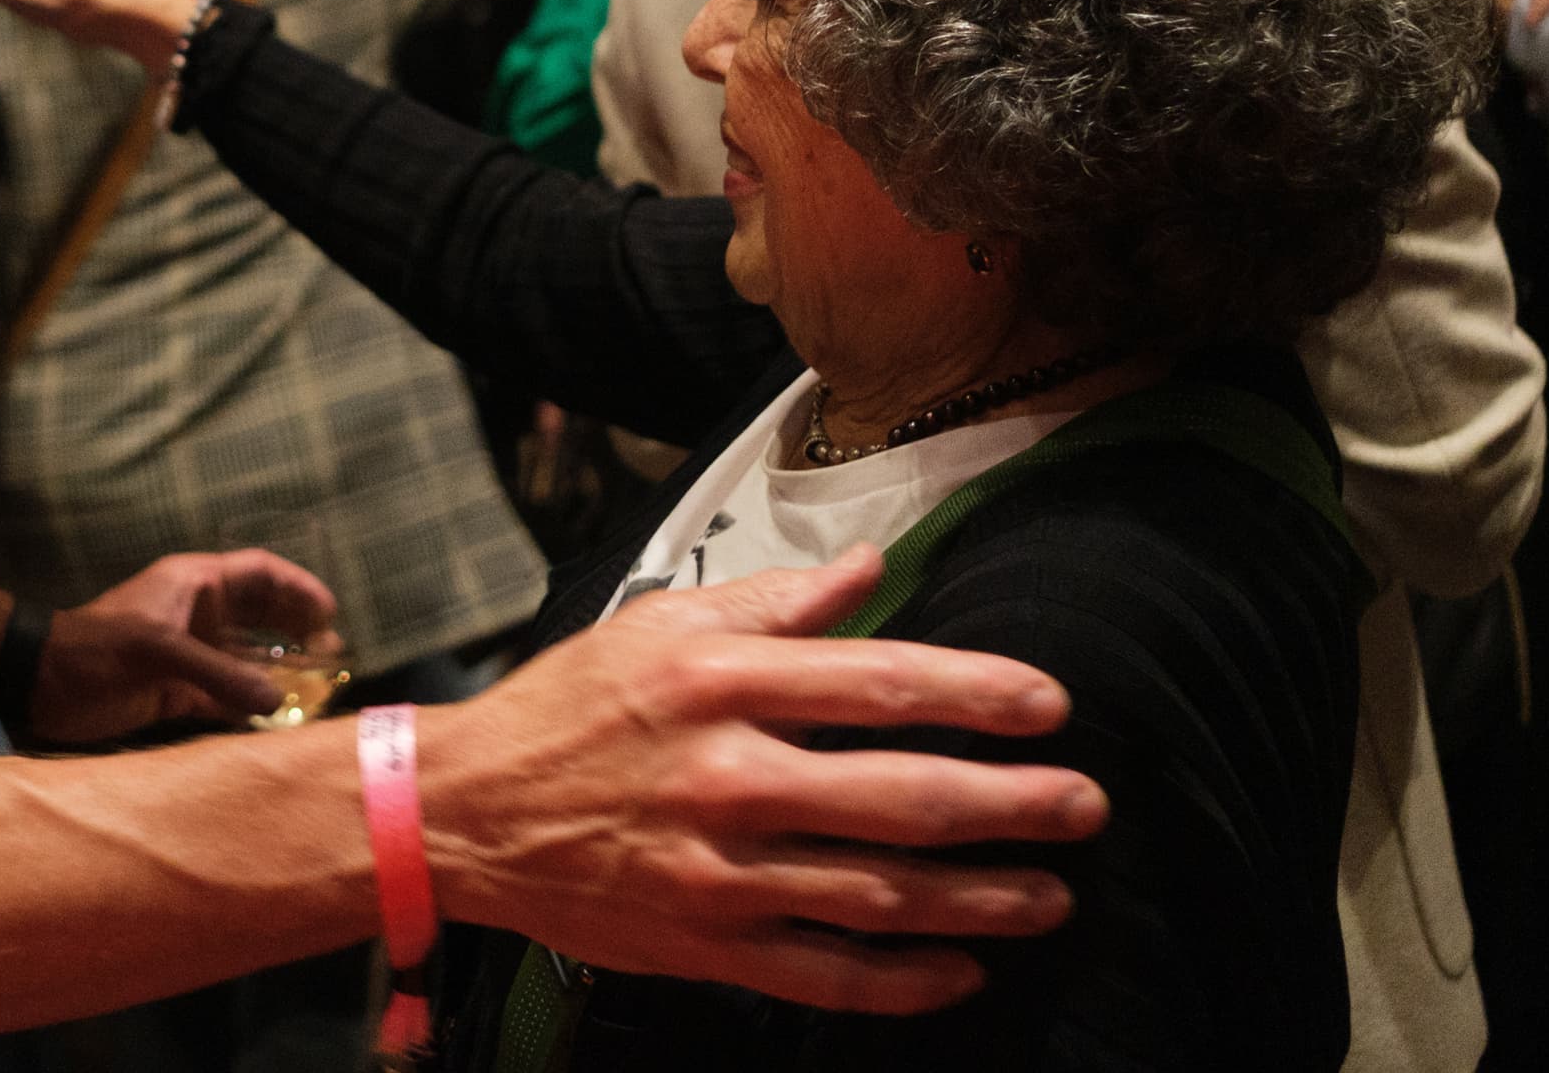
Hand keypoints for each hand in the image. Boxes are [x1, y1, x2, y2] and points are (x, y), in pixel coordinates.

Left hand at [24, 550, 336, 745]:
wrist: (39, 684)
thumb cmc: (94, 650)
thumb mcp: (156, 651)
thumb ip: (217, 674)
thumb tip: (276, 700)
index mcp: (193, 584)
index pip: (258, 573)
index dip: (297, 587)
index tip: (329, 611)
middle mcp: (198, 615)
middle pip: (262, 613)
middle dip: (298, 630)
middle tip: (334, 653)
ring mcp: (190, 654)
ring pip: (249, 657)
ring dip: (281, 671)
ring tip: (319, 687)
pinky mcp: (178, 691)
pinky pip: (228, 694)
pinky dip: (252, 704)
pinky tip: (278, 717)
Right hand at [426, 544, 1106, 1015]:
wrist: (463, 812)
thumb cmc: (564, 710)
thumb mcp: (658, 626)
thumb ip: (774, 603)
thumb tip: (871, 568)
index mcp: (719, 683)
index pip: (880, 679)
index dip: (979, 693)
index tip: (1050, 704)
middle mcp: (726, 776)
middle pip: (902, 795)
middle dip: (1012, 805)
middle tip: (1084, 805)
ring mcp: (717, 870)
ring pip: (879, 893)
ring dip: (981, 899)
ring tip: (1051, 894)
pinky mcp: (704, 942)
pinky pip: (824, 973)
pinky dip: (902, 980)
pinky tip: (962, 970)